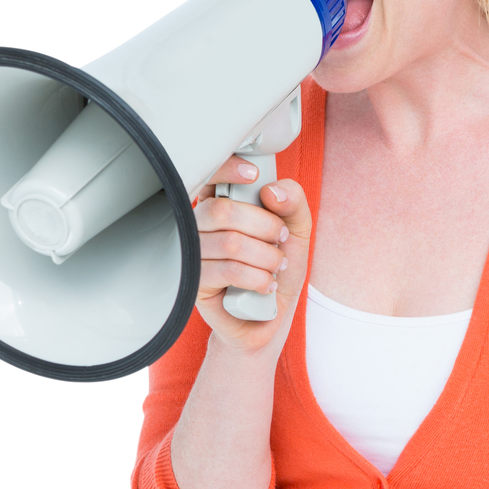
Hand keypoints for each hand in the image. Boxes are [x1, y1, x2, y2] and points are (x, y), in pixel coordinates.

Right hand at [193, 155, 312, 357]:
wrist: (267, 319)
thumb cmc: (276, 269)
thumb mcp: (296, 231)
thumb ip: (293, 202)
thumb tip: (272, 191)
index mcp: (219, 204)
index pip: (209, 174)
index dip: (227, 169)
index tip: (253, 175)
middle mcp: (199, 226)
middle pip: (223, 210)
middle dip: (265, 225)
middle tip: (280, 239)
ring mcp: (192, 255)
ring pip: (230, 243)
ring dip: (266, 257)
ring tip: (276, 266)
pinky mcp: (194, 284)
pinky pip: (228, 272)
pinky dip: (258, 278)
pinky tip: (266, 285)